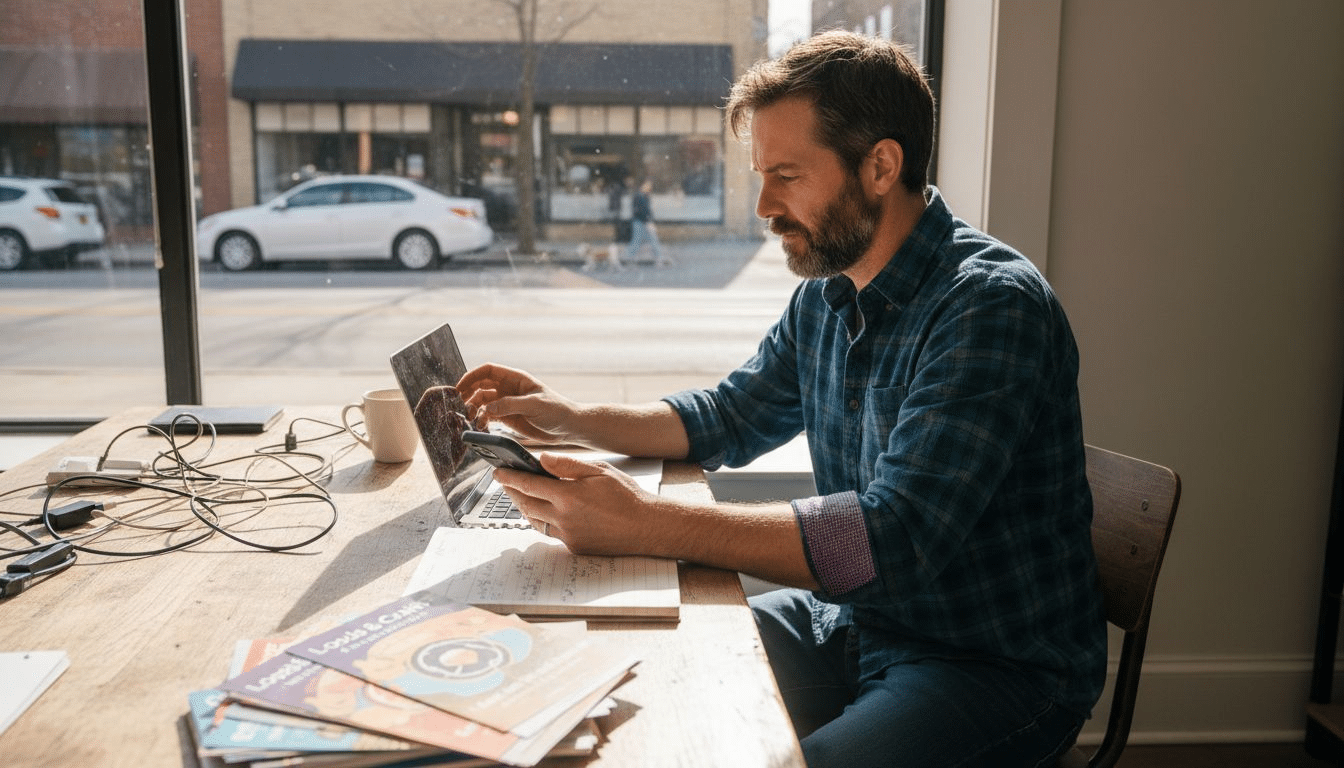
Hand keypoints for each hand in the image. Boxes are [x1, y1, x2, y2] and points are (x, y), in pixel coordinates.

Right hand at [457, 363, 579, 444]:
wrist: (568, 427)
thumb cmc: (557, 410)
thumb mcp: (534, 405)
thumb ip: (510, 405)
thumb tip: (487, 408)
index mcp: (515, 378)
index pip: (488, 371)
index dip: (472, 376)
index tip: (460, 387)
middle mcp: (508, 389)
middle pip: (481, 386)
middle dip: (469, 394)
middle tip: (461, 406)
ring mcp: (507, 403)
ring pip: (482, 402)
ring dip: (474, 409)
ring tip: (472, 420)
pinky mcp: (508, 418)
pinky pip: (488, 416)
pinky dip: (481, 421)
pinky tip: (481, 427)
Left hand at [493, 453, 660, 556]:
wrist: (646, 527)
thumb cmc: (627, 496)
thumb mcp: (599, 471)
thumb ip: (568, 465)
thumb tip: (542, 459)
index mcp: (568, 496)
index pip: (529, 484)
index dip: (510, 477)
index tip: (498, 471)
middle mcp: (564, 518)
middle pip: (526, 504)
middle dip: (512, 492)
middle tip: (504, 482)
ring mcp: (568, 536)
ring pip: (535, 521)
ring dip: (524, 507)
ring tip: (520, 495)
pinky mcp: (574, 547)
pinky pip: (550, 532)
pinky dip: (542, 520)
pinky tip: (544, 512)